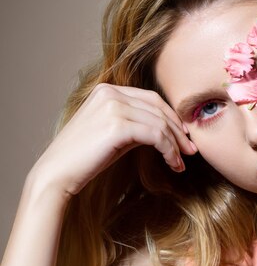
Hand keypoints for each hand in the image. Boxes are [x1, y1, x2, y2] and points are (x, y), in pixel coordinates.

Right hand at [30, 83, 196, 195]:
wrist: (57, 175)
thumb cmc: (85, 158)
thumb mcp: (114, 133)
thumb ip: (138, 123)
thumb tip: (170, 129)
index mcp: (107, 90)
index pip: (151, 99)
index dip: (172, 117)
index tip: (184, 136)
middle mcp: (111, 93)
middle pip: (159, 109)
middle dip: (178, 131)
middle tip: (191, 150)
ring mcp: (113, 107)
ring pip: (160, 124)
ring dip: (176, 145)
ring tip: (181, 162)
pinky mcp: (117, 125)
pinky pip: (156, 136)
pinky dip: (169, 150)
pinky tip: (173, 163)